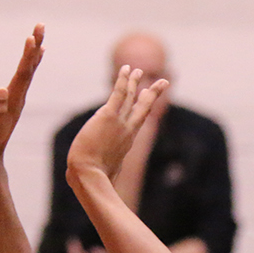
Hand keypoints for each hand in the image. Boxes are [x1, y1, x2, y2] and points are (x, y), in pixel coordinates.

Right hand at [0, 25, 44, 163]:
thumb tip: (1, 92)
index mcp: (13, 101)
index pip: (23, 74)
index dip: (28, 55)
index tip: (32, 37)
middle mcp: (17, 99)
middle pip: (29, 68)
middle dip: (35, 46)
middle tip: (41, 25)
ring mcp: (15, 101)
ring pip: (27, 72)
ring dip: (32, 53)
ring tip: (38, 37)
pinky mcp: (10, 104)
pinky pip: (22, 80)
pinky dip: (27, 66)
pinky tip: (30, 62)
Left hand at [66, 65, 169, 183]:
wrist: (90, 175)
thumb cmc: (93, 178)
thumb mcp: (103, 173)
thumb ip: (104, 173)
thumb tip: (97, 183)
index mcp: (127, 142)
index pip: (137, 121)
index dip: (143, 109)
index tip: (148, 100)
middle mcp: (128, 131)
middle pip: (144, 107)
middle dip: (153, 93)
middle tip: (162, 82)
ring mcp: (120, 123)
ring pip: (132, 97)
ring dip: (136, 82)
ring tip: (138, 70)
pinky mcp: (108, 116)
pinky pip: (119, 93)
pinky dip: (124, 80)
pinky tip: (127, 69)